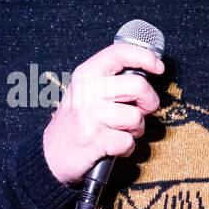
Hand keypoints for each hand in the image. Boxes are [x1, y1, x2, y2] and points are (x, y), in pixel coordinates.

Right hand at [42, 42, 163, 185]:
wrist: (50, 156)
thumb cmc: (75, 122)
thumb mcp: (84, 91)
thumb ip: (110, 79)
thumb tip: (146, 71)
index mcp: (86, 75)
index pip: (120, 53)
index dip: (146, 57)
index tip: (158, 67)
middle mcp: (87, 92)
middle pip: (138, 86)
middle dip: (149, 102)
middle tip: (142, 110)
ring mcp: (90, 116)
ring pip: (136, 117)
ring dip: (136, 129)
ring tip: (122, 131)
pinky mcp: (94, 141)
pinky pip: (128, 142)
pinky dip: (126, 148)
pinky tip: (114, 147)